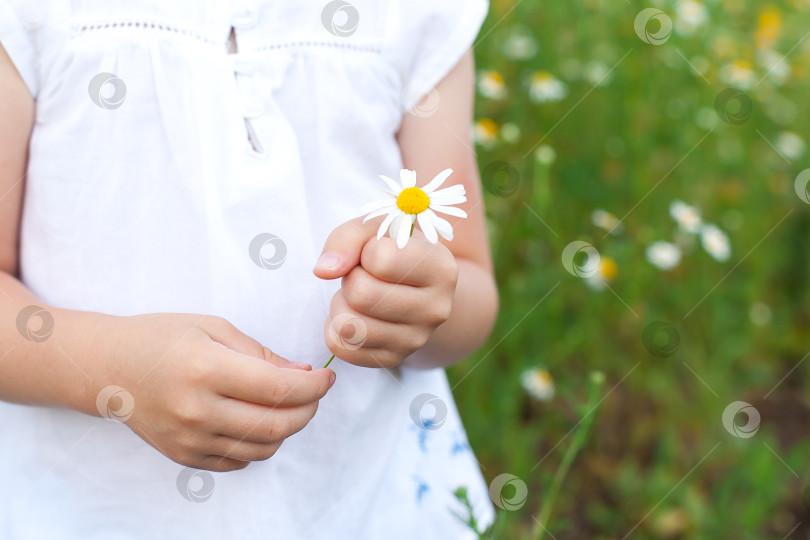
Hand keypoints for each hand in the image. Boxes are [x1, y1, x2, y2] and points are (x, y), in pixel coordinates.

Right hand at [85, 313, 334, 471]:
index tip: (326, 378)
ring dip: (286, 429)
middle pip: (275, 426)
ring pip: (262, 449)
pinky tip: (254, 419)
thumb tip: (302, 375)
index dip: (313, 387)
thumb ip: (261, 354)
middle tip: (314, 393)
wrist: (108, 367)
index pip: (278, 389)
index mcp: (206, 369)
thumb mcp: (214, 327)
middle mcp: (196, 410)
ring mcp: (189, 439)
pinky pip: (239, 461)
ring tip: (284, 404)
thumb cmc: (162, 338)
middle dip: (308, 410)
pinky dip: (258, 444)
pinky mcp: (184, 456)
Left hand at [313, 217, 458, 367]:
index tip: (378, 252)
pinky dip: (335, 326)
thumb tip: (323, 270)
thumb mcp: (376, 230)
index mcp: (442, 270)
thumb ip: (348, 239)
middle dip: (351, 278)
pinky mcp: (391, 359)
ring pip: (347, 325)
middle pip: (361, 294)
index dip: (366, 251)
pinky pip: (340, 347)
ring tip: (359, 294)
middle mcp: (436, 310)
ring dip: (341, 303)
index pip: (381, 260)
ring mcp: (415, 340)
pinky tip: (355, 314)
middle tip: (363, 274)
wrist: (417, 287)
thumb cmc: (394, 250)